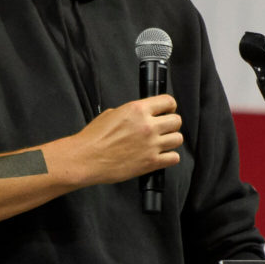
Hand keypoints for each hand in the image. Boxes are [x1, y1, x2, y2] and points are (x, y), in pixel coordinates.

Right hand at [64, 94, 183, 186]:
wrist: (86, 159)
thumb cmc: (93, 139)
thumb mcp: (111, 114)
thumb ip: (131, 113)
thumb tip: (140, 115)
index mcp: (137, 110)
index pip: (168, 101)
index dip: (169, 106)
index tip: (167, 111)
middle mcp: (147, 126)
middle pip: (176, 120)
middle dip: (171, 124)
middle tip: (163, 128)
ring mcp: (151, 144)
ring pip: (178, 139)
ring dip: (171, 140)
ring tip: (161, 143)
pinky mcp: (151, 162)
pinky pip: (174, 158)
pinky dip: (169, 157)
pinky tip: (161, 156)